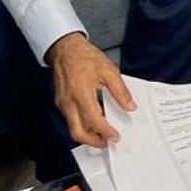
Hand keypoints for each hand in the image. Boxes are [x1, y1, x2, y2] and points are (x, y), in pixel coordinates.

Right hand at [45, 32, 135, 147]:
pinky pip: (70, 120)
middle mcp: (69, 102)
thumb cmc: (85, 57)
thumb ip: (120, 91)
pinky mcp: (60, 103)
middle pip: (78, 133)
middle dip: (94, 142)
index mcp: (81, 93)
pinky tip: (94, 121)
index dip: (106, 132)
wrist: (65, 49)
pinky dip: (82, 125)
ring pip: (73, 128)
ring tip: (102, 134)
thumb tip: (130, 106)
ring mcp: (62, 104)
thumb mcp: (109, 70)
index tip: (115, 137)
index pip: (94, 121)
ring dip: (88, 135)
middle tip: (108, 142)